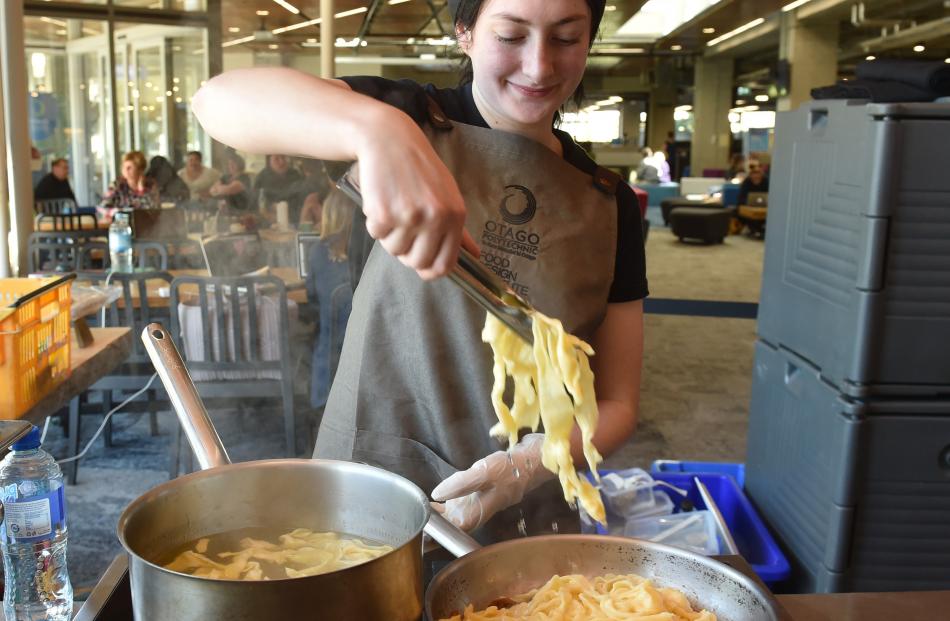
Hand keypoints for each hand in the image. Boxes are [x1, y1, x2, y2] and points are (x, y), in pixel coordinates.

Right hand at [354, 110, 478, 279]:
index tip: (420, 265)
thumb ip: (459, 230)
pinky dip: (374, 223)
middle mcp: (436, 218)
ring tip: (392, 210)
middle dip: (406, 254)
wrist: (390, 139)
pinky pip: (376, 235)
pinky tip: (380, 201)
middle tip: (402, 232)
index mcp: (455, 216)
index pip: (445, 265)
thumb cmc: (420, 169)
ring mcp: (410, 216)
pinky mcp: (384, 213)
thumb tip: (476, 255)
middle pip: (418, 263)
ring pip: (394, 251)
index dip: (429, 270)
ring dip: (389, 236)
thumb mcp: (448, 195)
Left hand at [431, 434, 551, 531]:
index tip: (421, 532)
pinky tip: (442, 495)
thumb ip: (461, 483)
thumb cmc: (513, 466)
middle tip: (415, 523)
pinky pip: (465, 497)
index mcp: (479, 510)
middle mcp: (480, 508)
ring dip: (442, 513)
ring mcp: (483, 498)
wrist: (537, 457)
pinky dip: (452, 498)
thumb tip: (437, 494)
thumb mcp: (485, 472)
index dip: (437, 533)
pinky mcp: (486, 488)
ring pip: (459, 511)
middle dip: (437, 525)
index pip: (453, 529)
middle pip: (454, 523)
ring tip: (422, 511)